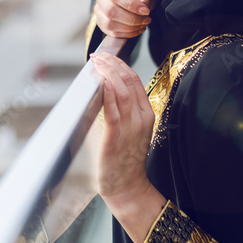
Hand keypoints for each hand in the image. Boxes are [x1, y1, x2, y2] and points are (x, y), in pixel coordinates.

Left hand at [89, 53, 165, 242]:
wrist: (127, 188)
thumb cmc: (123, 159)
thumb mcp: (127, 129)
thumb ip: (118, 111)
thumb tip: (98, 90)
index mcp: (146, 114)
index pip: (135, 81)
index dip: (120, 65)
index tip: (106, 55)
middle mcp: (141, 118)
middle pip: (130, 81)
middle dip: (113, 64)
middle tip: (99, 54)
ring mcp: (131, 128)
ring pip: (122, 91)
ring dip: (108, 73)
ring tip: (97, 62)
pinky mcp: (116, 137)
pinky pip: (114, 110)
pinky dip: (109, 93)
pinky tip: (103, 82)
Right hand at [93, 0, 155, 37]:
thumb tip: (142, 9)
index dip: (131, 6)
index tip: (146, 11)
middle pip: (110, 11)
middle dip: (131, 19)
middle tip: (147, 20)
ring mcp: (98, 9)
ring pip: (109, 24)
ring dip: (129, 28)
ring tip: (143, 25)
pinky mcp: (101, 22)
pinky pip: (111, 32)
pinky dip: (126, 34)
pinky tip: (137, 29)